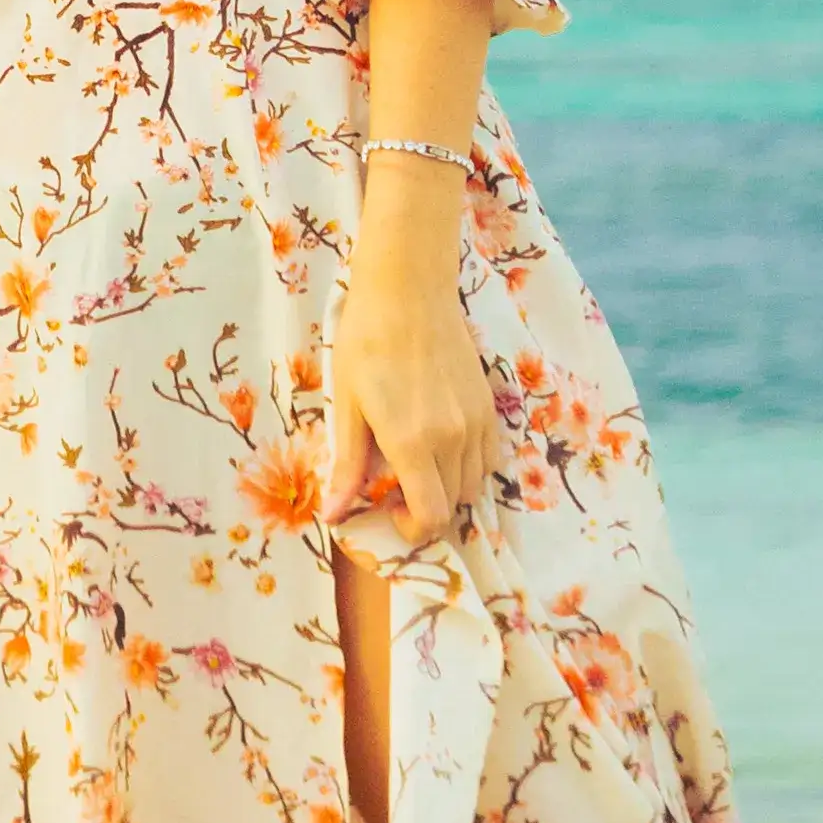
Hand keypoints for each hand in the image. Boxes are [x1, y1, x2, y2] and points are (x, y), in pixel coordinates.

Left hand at [324, 268, 498, 552]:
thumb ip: (348, 466)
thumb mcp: (347, 406)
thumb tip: (333, 516)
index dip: (412, 530)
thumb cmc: (366, 343)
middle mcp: (453, 439)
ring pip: (475, 485)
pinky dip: (469, 467)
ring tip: (416, 466)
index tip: (387, 510)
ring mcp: (477, 422)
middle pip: (454, 506)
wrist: (408, 292)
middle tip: (393, 488)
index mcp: (413, 443)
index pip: (432, 516)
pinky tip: (442, 448)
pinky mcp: (489, 406)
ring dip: (448, 490)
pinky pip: (490, 458)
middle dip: (424, 511)